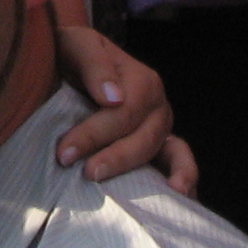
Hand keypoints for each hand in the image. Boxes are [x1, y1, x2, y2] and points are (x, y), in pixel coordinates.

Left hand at [52, 24, 195, 192]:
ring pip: (171, 156)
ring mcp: (161, 131)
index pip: (124, 113)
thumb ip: (94, 66)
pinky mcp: (159, 151)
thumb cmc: (71, 55)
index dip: (94, 135)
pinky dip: (183, 182)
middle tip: (86, 174)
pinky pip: (177, 167)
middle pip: (145, 139)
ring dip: (161, 179)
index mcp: (143, 82)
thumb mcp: (78, 46)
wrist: (72, 63)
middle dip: (116, 159)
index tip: (64, 153)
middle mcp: (158, 108)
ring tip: (164, 196)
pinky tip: (178, 201)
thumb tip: (112, 98)